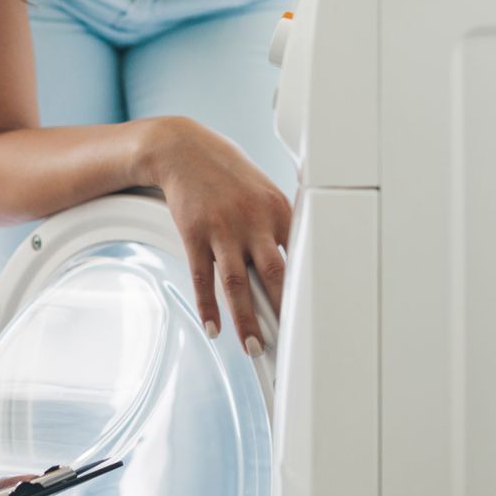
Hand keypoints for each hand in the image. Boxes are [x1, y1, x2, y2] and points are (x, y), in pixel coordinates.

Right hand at [139, 116, 287, 354]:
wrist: (181, 149)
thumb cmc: (226, 171)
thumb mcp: (263, 190)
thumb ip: (278, 225)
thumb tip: (292, 263)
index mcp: (277, 210)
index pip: (301, 256)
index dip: (308, 288)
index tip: (313, 314)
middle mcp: (252, 220)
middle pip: (274, 275)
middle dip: (282, 312)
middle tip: (288, 341)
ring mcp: (221, 228)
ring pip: (237, 283)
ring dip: (245, 319)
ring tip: (253, 346)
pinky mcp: (193, 234)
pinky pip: (203, 277)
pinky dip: (208, 306)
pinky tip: (212, 326)